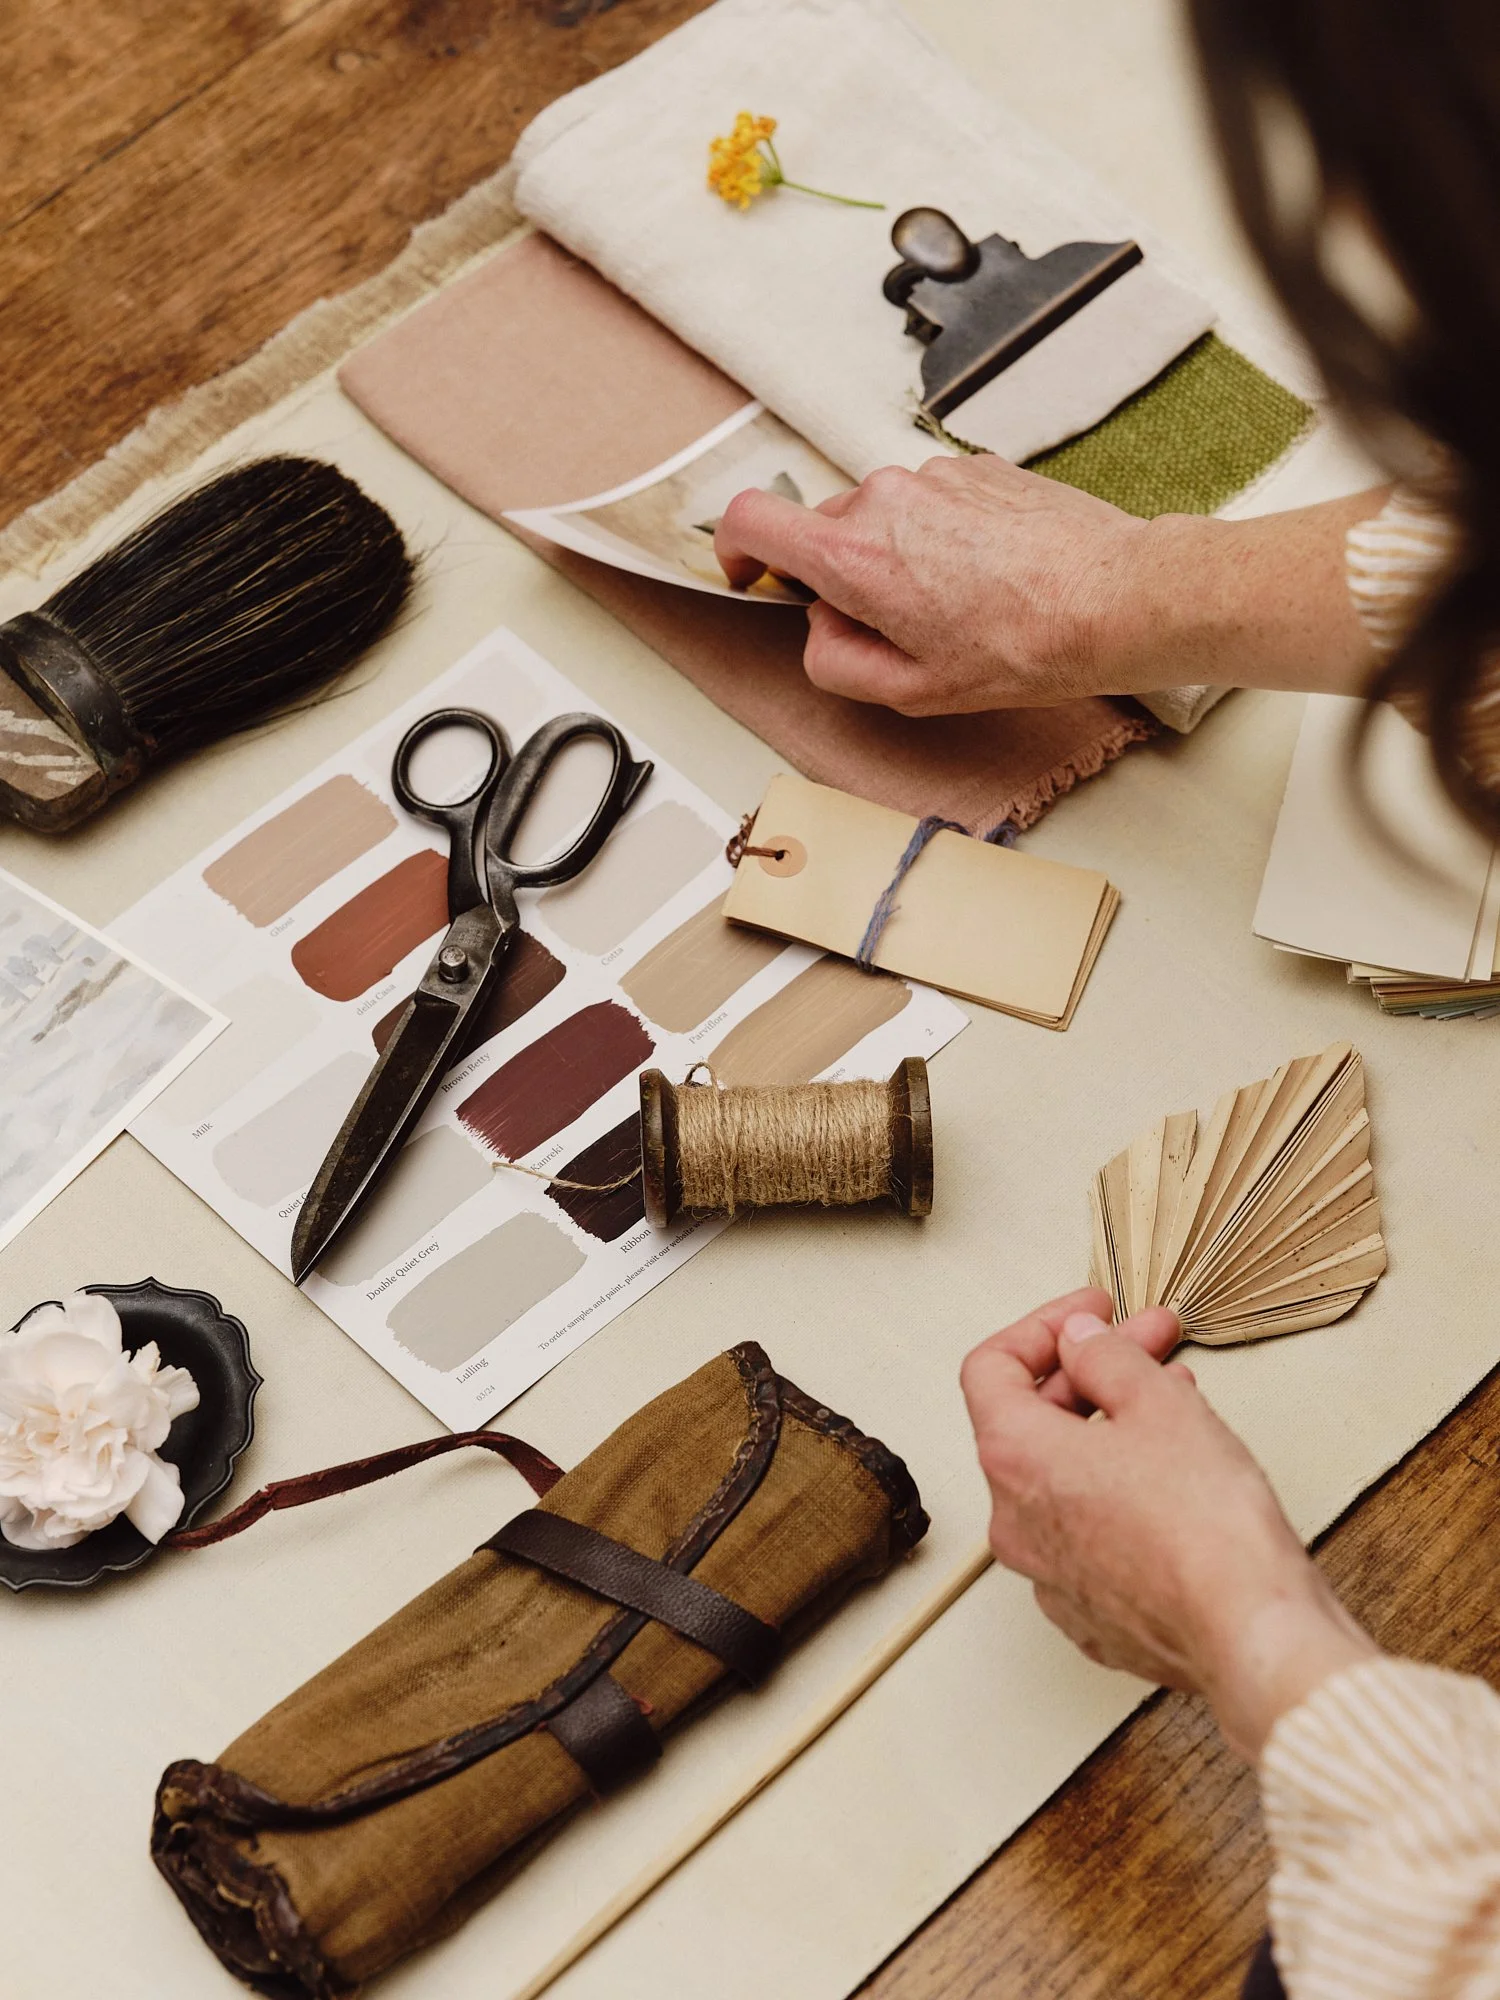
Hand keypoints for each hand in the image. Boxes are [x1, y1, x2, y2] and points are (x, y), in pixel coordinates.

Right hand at [715, 455, 1146, 713]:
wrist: (1116, 599)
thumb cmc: (1022, 648)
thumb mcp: (912, 690)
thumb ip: (837, 663)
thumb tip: (820, 632)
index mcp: (854, 555)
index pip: (750, 518)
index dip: (734, 550)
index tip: (752, 576)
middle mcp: (883, 497)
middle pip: (824, 529)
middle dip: (841, 578)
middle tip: (898, 628)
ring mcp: (934, 474)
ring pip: (882, 517)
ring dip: (898, 558)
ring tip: (960, 605)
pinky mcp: (977, 467)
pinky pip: (931, 502)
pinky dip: (941, 538)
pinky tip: (989, 576)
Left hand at [960, 1290, 1378, 1759]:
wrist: (1251, 1635)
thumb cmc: (1205, 1527)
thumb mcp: (1157, 1402)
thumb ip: (1104, 1357)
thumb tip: (1079, 1341)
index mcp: (1015, 1459)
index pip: (991, 1369)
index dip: (1042, 1327)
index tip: (1092, 1313)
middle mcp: (1014, 1521)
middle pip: (1029, 1419)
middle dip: (1091, 1371)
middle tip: (1150, 1342)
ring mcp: (1049, 1574)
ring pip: (1063, 1476)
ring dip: (1109, 1426)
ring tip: (1173, 1399)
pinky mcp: (1091, 1612)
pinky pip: (1089, 1530)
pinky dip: (1119, 1487)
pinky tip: (1173, 1472)